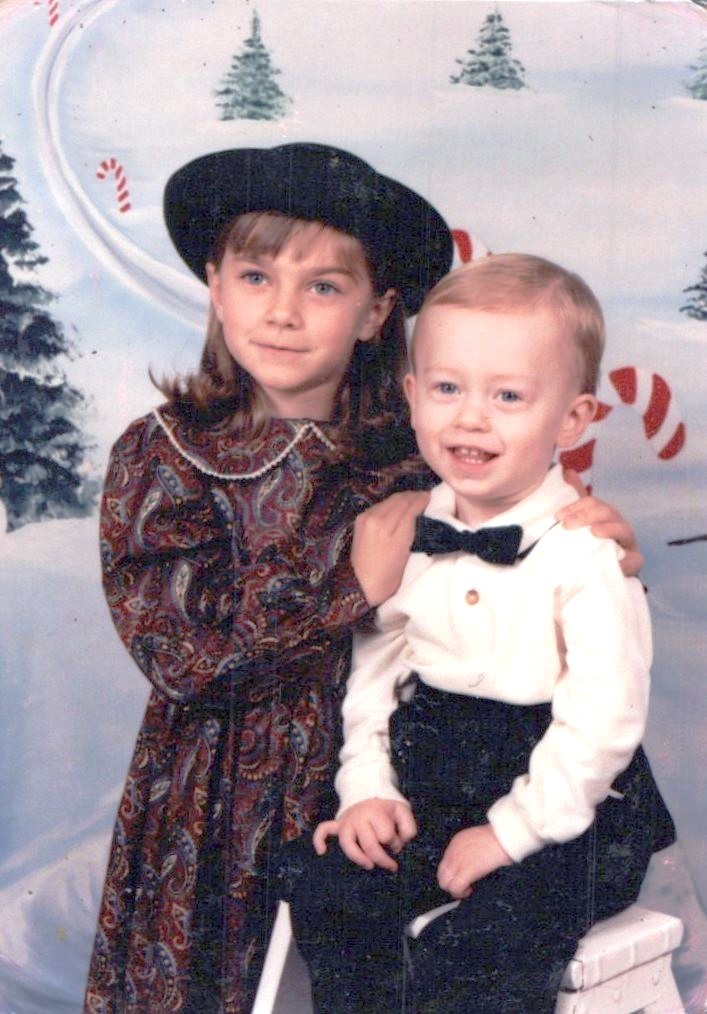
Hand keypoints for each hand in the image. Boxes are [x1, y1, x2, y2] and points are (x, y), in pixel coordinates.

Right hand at [313, 798, 416, 871]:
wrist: (368, 790)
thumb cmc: (386, 806)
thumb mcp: (402, 811)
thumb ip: (408, 827)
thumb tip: (400, 844)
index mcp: (376, 812)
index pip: (385, 836)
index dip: (395, 842)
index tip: (398, 843)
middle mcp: (359, 818)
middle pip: (369, 845)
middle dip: (383, 859)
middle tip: (392, 865)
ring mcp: (346, 822)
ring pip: (348, 844)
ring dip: (359, 858)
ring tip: (369, 865)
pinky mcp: (338, 824)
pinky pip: (323, 830)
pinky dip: (319, 840)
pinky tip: (322, 852)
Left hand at [352, 490, 430, 606]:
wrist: (361, 584)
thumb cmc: (388, 576)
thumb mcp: (406, 553)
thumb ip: (412, 529)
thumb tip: (419, 511)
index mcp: (392, 531)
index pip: (410, 507)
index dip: (422, 500)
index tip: (430, 497)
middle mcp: (378, 520)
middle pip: (399, 499)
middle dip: (413, 496)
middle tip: (424, 497)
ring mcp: (367, 518)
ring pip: (389, 500)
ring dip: (403, 498)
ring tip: (413, 501)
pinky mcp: (360, 519)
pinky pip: (379, 505)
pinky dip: (390, 504)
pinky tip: (397, 508)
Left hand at [437, 823, 511, 898]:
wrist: (505, 836)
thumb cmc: (499, 838)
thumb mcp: (478, 840)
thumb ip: (471, 851)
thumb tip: (473, 863)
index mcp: (457, 842)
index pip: (445, 863)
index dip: (451, 873)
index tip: (460, 877)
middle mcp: (453, 851)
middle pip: (441, 874)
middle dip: (450, 883)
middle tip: (462, 886)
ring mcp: (458, 861)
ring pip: (445, 883)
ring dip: (455, 889)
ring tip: (466, 889)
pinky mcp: (467, 871)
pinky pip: (455, 887)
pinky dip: (461, 893)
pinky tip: (469, 890)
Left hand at [557, 469, 643, 576]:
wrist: (597, 573)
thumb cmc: (587, 545)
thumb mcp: (579, 522)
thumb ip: (575, 497)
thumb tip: (567, 471)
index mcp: (605, 514)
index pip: (593, 503)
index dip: (576, 506)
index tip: (558, 516)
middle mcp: (618, 525)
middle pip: (608, 512)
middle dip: (586, 516)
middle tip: (566, 525)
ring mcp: (629, 543)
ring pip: (623, 530)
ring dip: (608, 530)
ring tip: (593, 533)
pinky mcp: (634, 562)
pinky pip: (633, 561)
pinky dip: (625, 562)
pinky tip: (615, 564)